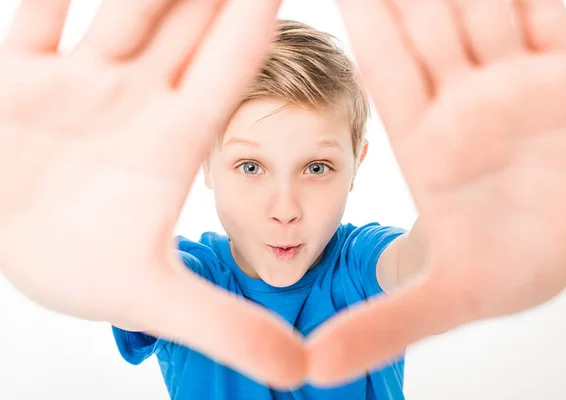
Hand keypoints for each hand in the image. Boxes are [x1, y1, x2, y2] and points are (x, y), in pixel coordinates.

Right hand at [0, 0, 304, 387]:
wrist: (16, 250)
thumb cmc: (84, 266)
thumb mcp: (156, 297)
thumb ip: (228, 325)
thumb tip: (303, 372)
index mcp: (175, 140)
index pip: (227, 72)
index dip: (253, 25)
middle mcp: (136, 98)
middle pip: (185, 23)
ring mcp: (78, 80)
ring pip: (123, 6)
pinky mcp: (18, 75)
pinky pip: (39, 13)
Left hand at [307, 0, 565, 384]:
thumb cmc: (519, 264)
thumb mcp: (448, 296)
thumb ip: (384, 323)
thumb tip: (310, 372)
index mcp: (428, 139)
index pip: (386, 62)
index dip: (365, 13)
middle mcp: (464, 100)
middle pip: (427, 17)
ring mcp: (514, 79)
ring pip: (478, 4)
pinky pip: (542, 9)